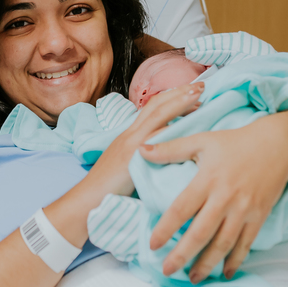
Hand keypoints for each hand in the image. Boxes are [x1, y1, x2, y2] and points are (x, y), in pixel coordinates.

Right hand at [86, 83, 203, 197]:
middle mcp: (129, 134)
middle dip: (179, 92)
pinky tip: (189, 124)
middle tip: (202, 86)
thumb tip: (165, 158)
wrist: (85, 201)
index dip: (171, 98)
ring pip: (157, 113)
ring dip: (180, 101)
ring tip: (199, 93)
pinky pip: (155, 136)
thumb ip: (143, 157)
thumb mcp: (126, 167)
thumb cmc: (106, 190)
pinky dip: (173, 127)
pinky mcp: (131, 155)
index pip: (151, 108)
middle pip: (155, 104)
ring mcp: (130, 142)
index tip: (191, 95)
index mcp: (128, 136)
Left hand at [140, 112, 287, 282]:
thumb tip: (141, 149)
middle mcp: (225, 198)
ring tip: (193, 278)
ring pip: (223, 243)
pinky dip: (235, 260)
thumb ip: (171, 148)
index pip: (181, 209)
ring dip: (207, 263)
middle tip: (167, 270)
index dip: (165, 229)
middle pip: (201, 233)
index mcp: (207, 180)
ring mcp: (244, 210)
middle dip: (183, 255)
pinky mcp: (259, 216)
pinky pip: (246, 243)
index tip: (153, 245)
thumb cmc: (235, 142)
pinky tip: (225, 273)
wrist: (278, 145)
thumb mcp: (201, 140)